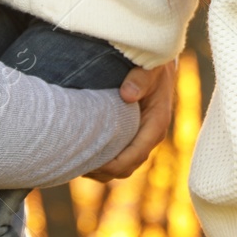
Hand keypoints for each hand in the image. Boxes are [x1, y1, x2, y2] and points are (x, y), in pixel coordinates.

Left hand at [87, 60, 176, 180]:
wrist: (159, 65)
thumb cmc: (153, 66)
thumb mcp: (149, 69)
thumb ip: (140, 79)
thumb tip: (127, 94)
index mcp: (157, 123)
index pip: (136, 154)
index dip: (114, 164)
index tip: (91, 163)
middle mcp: (151, 135)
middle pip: (128, 167)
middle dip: (104, 171)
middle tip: (78, 165)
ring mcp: (143, 138)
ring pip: (123, 167)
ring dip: (102, 171)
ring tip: (78, 164)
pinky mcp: (134, 136)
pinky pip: (120, 158)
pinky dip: (104, 163)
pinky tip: (85, 156)